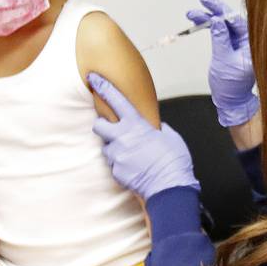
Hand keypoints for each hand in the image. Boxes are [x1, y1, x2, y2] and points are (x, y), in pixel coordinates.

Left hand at [88, 73, 199, 200]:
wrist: (169, 187)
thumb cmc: (173, 161)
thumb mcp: (170, 137)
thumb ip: (158, 128)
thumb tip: (156, 127)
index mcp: (136, 125)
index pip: (115, 99)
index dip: (103, 87)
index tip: (93, 78)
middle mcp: (122, 138)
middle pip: (98, 125)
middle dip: (102, 125)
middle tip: (113, 130)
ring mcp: (117, 155)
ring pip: (106, 148)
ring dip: (115, 149)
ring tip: (132, 156)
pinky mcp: (116, 171)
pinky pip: (113, 165)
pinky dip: (121, 165)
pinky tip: (135, 168)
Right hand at [187, 0, 258, 127]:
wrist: (230, 100)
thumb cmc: (231, 85)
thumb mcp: (224, 60)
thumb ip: (221, 39)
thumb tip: (217, 20)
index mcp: (251, 44)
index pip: (238, 22)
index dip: (224, 11)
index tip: (210, 3)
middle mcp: (247, 41)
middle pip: (231, 19)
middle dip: (216, 9)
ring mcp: (239, 42)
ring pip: (224, 24)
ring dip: (209, 17)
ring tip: (192, 13)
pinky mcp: (231, 45)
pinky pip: (221, 31)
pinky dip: (211, 26)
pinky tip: (199, 19)